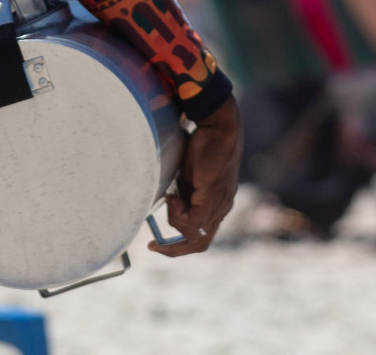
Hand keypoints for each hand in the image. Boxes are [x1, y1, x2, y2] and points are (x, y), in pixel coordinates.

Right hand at [151, 97, 240, 256]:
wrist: (219, 126)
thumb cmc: (204, 144)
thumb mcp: (190, 175)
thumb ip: (184, 193)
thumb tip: (170, 202)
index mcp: (218, 204)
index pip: (203, 234)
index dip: (182, 241)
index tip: (160, 240)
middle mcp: (222, 208)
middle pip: (201, 244)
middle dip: (175, 249)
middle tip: (153, 246)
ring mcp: (220, 205)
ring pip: (197, 236)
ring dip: (175, 224)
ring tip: (169, 198)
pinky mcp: (213, 197)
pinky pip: (193, 222)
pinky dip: (177, 214)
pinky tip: (173, 197)